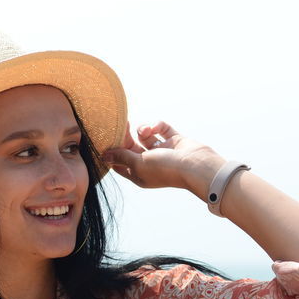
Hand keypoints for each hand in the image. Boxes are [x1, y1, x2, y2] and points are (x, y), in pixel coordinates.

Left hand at [101, 121, 222, 191]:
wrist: (195, 165)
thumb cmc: (165, 169)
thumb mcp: (138, 164)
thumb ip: (121, 157)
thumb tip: (103, 156)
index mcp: (139, 174)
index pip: (119, 163)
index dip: (112, 152)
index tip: (105, 139)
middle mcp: (149, 164)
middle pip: (130, 147)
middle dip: (125, 136)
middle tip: (121, 124)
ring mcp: (162, 152)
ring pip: (145, 136)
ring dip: (142, 129)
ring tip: (146, 130)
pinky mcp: (173, 140)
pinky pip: (161, 128)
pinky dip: (157, 125)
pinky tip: (155, 127)